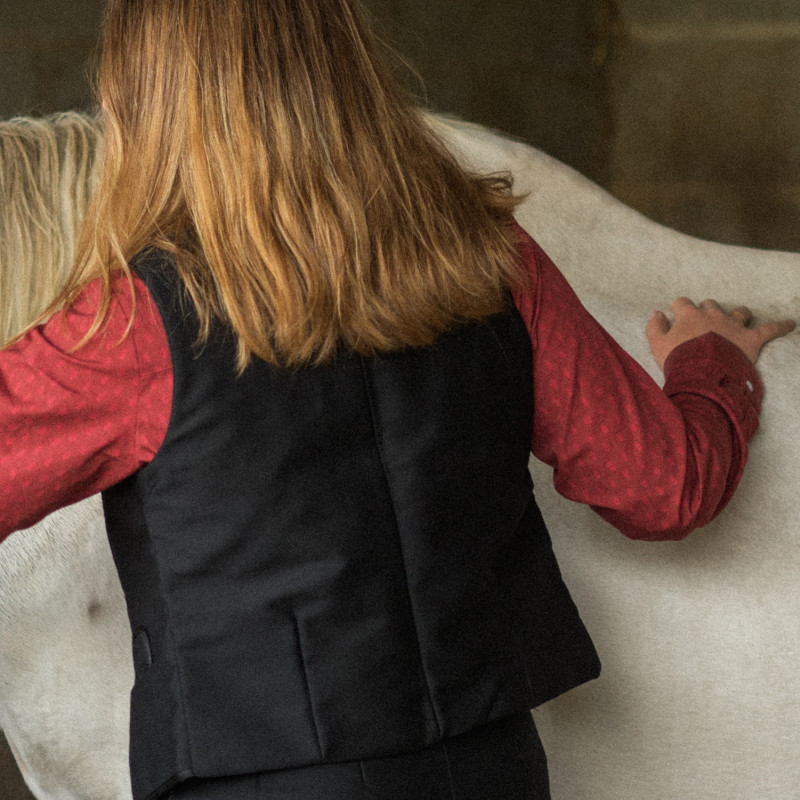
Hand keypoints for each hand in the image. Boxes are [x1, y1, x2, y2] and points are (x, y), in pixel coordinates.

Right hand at [647, 297, 794, 369]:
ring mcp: (734, 326)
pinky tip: (791, 323)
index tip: (676, 314)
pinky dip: (781, 326)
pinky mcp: (751, 339)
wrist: (704, 373)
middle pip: (710, 305)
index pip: (682, 303)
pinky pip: (770, 329)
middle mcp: (713, 315)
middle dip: (707, 311)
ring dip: (737, 313)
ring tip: (737, 318)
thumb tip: (657, 312)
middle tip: (704, 323)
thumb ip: (655, 327)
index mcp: (690, 316)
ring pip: (738, 311)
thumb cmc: (678, 359)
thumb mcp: (656, 345)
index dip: (679, 308)